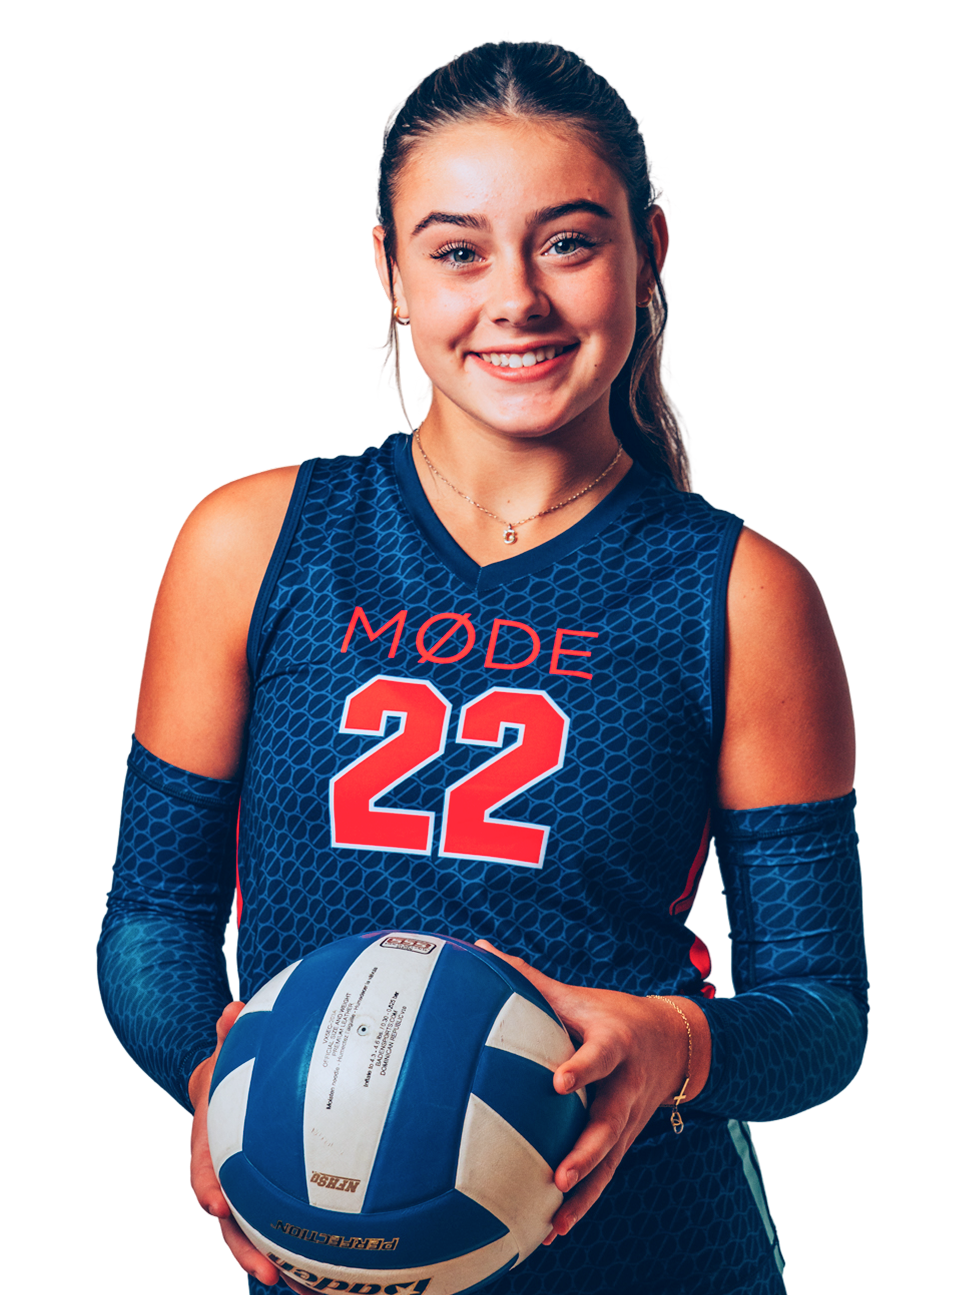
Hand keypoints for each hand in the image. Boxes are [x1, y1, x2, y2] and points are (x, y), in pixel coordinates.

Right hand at [189, 1000, 283, 1286]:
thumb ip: (230, 1033)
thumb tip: (232, 1009)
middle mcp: (222, 1175)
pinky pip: (279, 1223)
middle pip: (228, 1221)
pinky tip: (329, 1270)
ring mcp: (243, 1190)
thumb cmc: (232, 1066)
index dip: (207, 1188)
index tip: (219, 1205)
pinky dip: (298, 1246)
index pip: (202, 1169)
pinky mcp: (266, 1196)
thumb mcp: (229, 1049)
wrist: (228, 1086)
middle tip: (268, 1271)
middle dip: (244, 1249)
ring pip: (252, 1234)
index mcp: (208, 1142)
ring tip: (301, 1288)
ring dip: (270, 1260)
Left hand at [474, 940, 702, 1245]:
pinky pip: (605, 1176)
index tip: (558, 1082)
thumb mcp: (577, 995)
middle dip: (587, 1151)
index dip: (582, 1068)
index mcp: (615, 1043)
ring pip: (609, 1160)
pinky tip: (554, 1229)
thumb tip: (479, 950)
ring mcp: (628, 1119)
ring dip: (584, 1191)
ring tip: (555, 1217)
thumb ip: (528, 977)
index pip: (600, 1055)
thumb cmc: (608, 1014)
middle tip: (560, 1175)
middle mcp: (626, 1086)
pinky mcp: (624, 1140)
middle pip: (610, 1123)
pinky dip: (583, 1203)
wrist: (673, 1042)